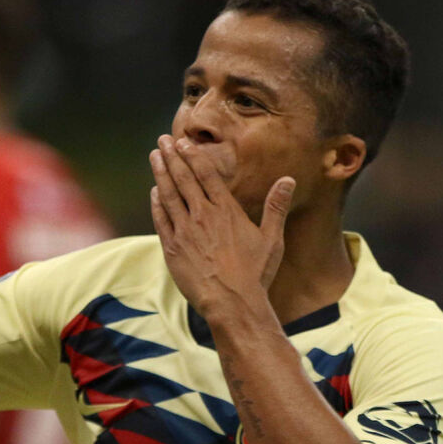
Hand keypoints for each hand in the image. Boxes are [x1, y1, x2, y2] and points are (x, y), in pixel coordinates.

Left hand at [149, 134, 294, 316]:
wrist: (232, 302)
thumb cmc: (255, 273)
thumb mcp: (272, 239)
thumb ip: (276, 207)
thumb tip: (288, 179)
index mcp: (226, 211)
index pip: (206, 175)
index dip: (193, 156)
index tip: (183, 143)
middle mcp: (203, 216)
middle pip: (184, 179)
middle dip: (172, 157)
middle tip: (162, 141)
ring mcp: (185, 232)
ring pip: (169, 195)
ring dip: (161, 173)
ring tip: (154, 156)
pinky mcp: (172, 249)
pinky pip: (161, 220)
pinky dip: (157, 204)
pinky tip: (154, 192)